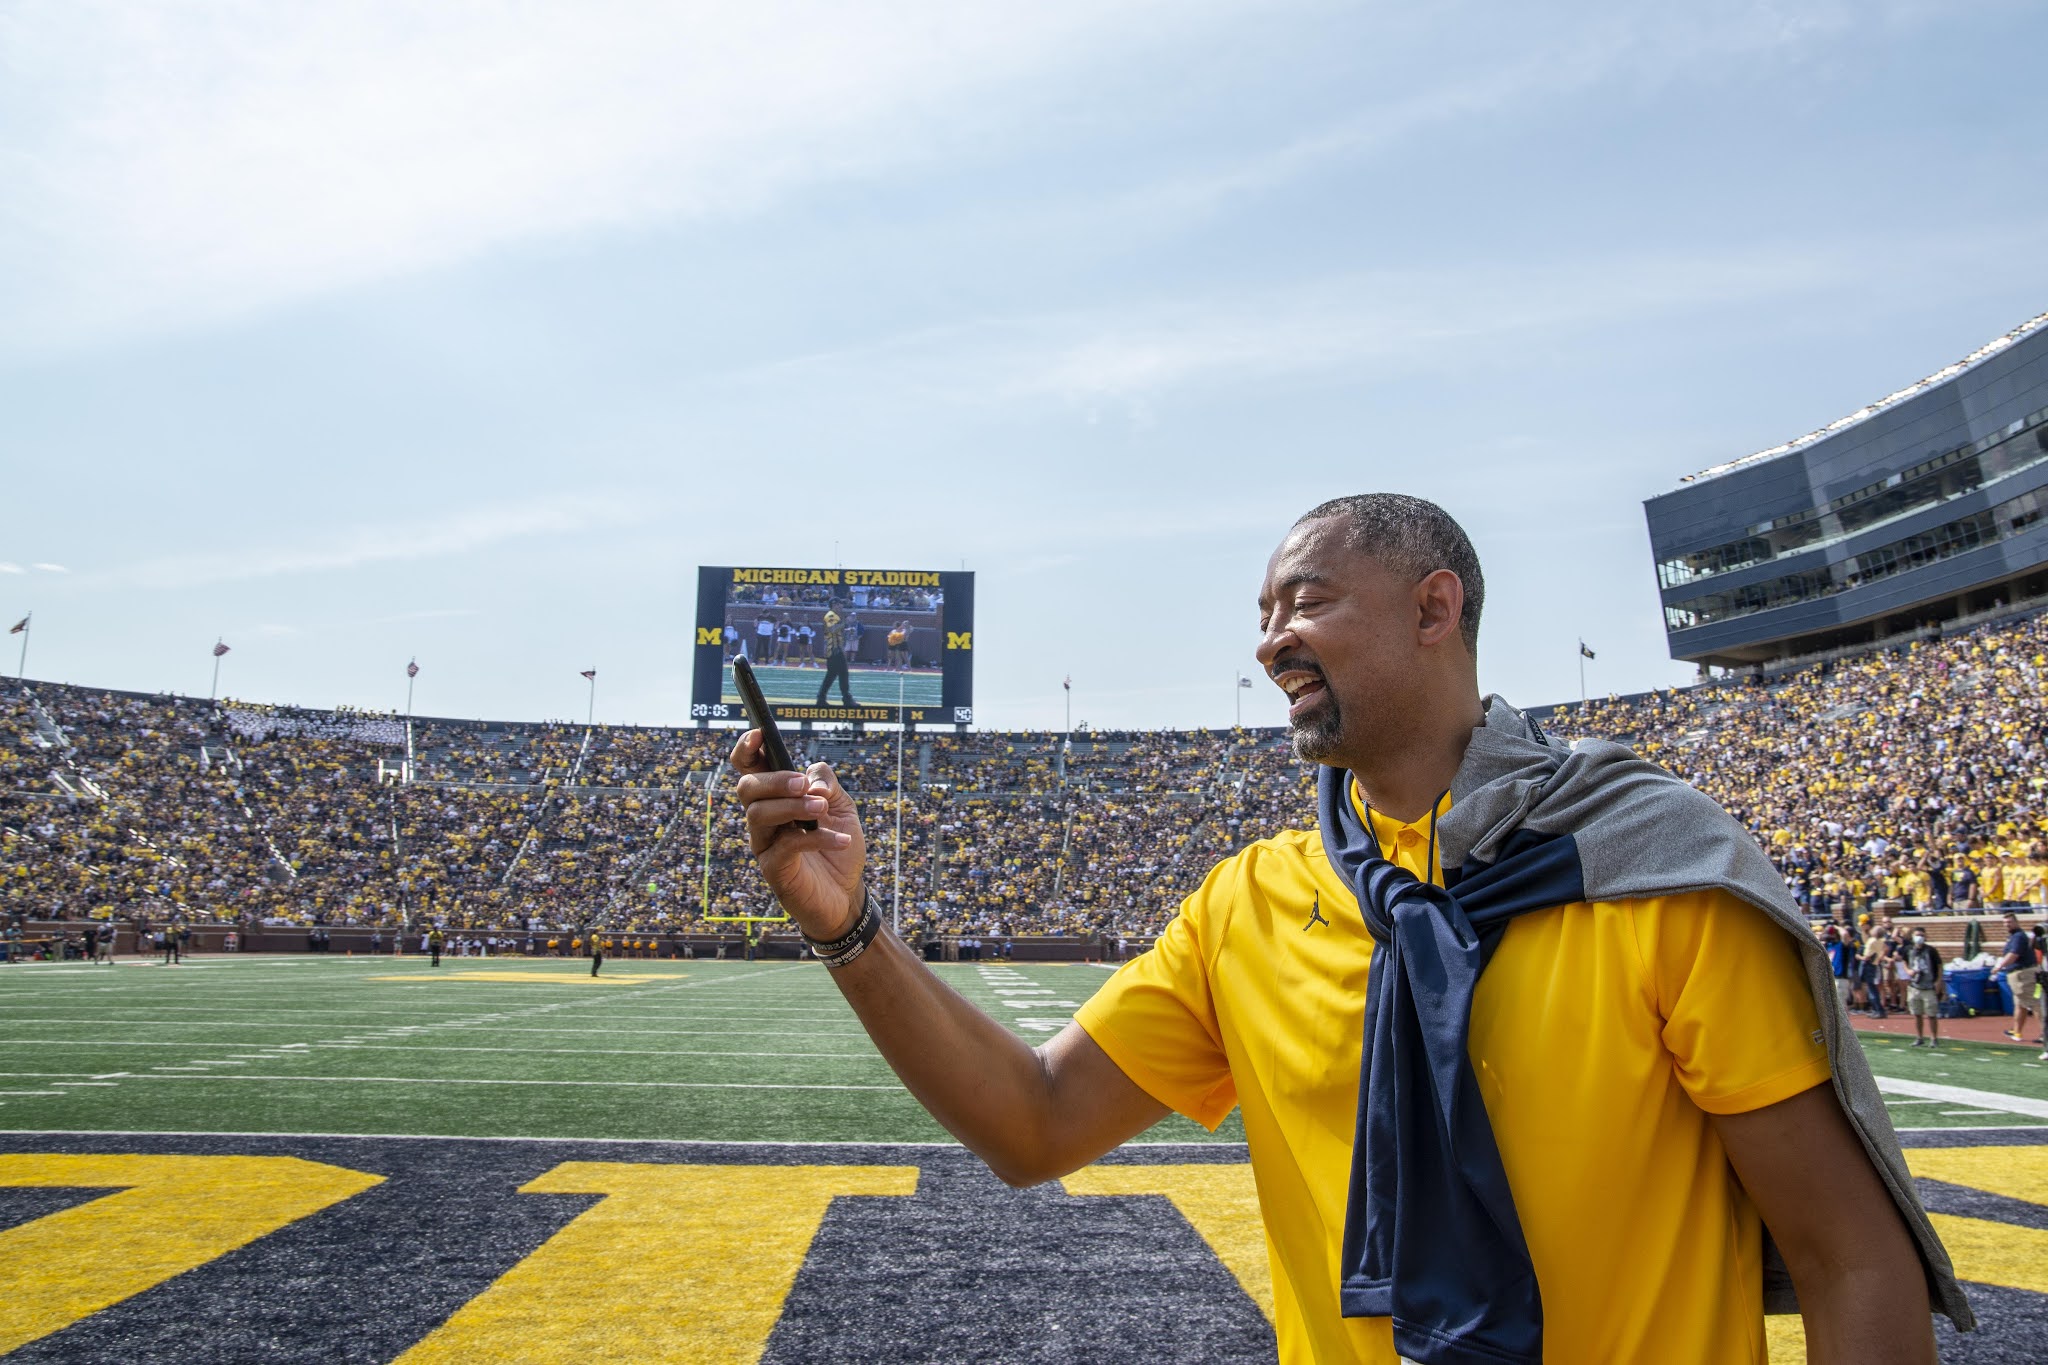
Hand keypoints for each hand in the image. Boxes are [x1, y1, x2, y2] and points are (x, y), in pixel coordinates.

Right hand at [730, 730, 865, 939]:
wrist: (847, 894)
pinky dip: (817, 838)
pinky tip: (842, 840)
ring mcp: (765, 844)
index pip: (749, 769)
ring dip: (793, 806)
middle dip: (775, 781)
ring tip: (822, 809)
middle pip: (748, 788)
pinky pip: (787, 846)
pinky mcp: (774, 869)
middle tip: (803, 784)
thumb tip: (812, 780)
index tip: (759, 735)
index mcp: (776, 798)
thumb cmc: (839, 845)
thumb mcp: (842, 807)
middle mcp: (764, 819)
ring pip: (759, 815)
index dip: (747, 749)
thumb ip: (827, 784)